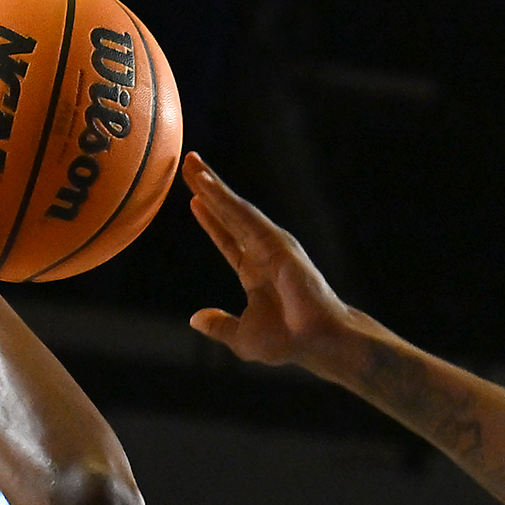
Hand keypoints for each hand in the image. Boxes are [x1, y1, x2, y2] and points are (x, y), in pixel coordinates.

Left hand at [183, 154, 356, 369]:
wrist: (316, 340)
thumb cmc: (287, 341)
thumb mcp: (241, 336)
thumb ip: (219, 325)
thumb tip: (195, 319)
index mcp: (255, 273)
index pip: (228, 240)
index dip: (212, 222)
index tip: (196, 202)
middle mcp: (262, 253)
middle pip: (228, 215)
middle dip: (209, 190)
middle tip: (188, 165)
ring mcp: (269, 244)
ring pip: (233, 208)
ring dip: (212, 185)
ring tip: (191, 163)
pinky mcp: (274, 240)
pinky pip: (241, 216)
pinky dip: (223, 199)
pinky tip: (206, 185)